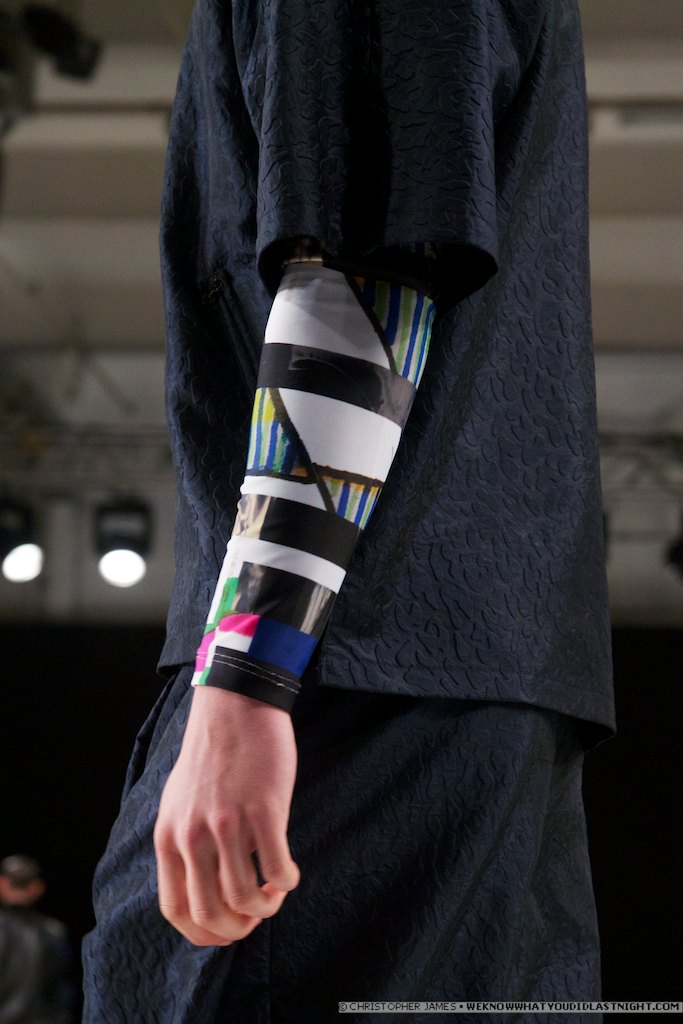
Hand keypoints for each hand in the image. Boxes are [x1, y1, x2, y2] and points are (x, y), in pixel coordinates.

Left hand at [153, 685, 300, 945]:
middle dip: (238, 928)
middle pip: (210, 912)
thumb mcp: (179, 801)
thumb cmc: (213, 753)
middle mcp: (192, 835)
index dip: (204, 933)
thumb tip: (202, 886)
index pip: (175, 910)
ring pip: (245, 897)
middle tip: (256, 915)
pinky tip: (290, 872)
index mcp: (169, 836)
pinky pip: (277, 868)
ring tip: (275, 892)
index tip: (227, 930)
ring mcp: (227, 824)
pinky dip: (287, 881)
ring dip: (266, 908)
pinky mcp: (262, 810)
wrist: (235, 704)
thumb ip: (184, 840)